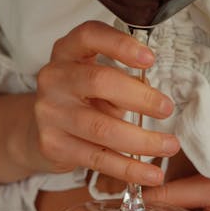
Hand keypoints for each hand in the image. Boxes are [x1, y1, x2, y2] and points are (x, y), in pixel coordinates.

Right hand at [30, 20, 178, 183]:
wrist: (39, 129)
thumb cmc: (82, 96)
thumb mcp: (97, 77)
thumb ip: (122, 80)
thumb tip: (153, 97)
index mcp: (67, 51)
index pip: (89, 36)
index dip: (120, 45)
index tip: (150, 58)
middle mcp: (54, 78)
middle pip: (99, 82)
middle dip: (140, 97)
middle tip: (167, 108)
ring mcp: (50, 112)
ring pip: (101, 128)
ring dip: (142, 140)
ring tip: (170, 144)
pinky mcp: (53, 145)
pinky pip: (98, 159)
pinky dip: (129, 169)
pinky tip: (152, 174)